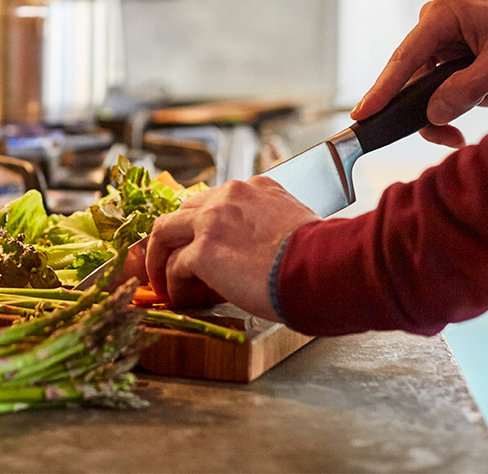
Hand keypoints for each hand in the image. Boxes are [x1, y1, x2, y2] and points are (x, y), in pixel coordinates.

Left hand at [126, 177, 318, 319]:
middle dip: (174, 238)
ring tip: (164, 283)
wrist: (327, 268)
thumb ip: (272, 226)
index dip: (203, 226)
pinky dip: (173, 284)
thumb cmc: (323, 256)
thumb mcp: (298, 224)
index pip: (216, 201)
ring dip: (160, 259)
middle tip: (172, 264)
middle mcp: (230, 196)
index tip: (202, 247)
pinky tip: (181, 298)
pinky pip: (174, 266)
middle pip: (183, 211)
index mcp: (256, 188)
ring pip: (165, 232)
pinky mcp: (204, 251)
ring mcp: (213, 221)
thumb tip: (266, 253)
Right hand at [351, 0, 487, 147]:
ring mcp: (446, 36)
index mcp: (441, 16)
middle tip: (456, 139)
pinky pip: (457, 84)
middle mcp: (436, 23)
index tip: (361, 115)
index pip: (404, 60)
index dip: (382, 91)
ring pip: (442, 88)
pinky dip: (485, 90)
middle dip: (449, 105)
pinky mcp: (459, 48)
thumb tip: (432, 115)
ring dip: (480, 96)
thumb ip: (466, 90)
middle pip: (420, 82)